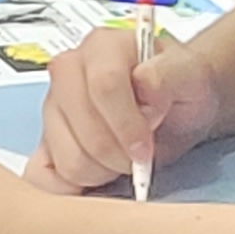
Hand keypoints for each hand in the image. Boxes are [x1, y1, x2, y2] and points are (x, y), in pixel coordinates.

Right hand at [30, 19, 223, 195]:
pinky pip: (44, 176)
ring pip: (67, 157)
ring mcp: (52, 107)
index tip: (147, 147)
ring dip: (102, 171)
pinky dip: (72, 187)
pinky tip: (98, 177)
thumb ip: (169, 74)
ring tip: (123, 159)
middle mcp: (69, 72)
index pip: (103, 85)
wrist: (177, 104)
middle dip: (118, 153)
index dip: (127, 124)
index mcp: (103, 46)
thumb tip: (144, 82)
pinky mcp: (46, 140)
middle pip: (83, 126)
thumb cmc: (180, 87)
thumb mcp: (190, 75)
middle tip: (140, 156)